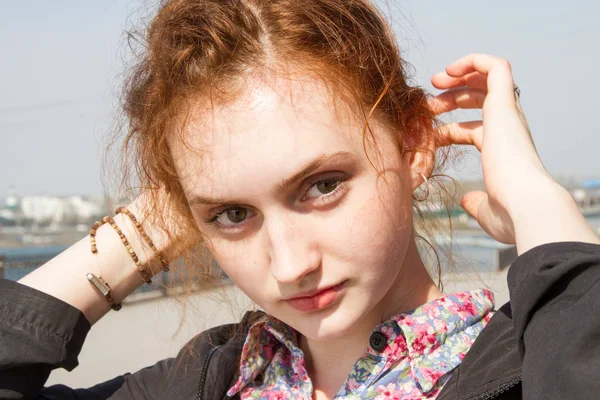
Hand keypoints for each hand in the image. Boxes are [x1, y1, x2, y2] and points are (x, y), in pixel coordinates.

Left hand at [429, 53, 552, 243]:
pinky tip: (449, 71)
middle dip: (451, 98)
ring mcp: (508, 115)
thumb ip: (475, 202)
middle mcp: (507, 129)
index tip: (425, 136)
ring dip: (459, 76)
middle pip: (479, 101)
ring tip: (434, 82)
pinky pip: (496, 67)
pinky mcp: (505, 105)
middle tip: (426, 104)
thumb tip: (466, 201)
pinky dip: (473, 61)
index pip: (473, 130)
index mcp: (501, 150)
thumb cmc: (509, 214)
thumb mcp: (485, 209)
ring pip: (487, 79)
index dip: (447, 130)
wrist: (526, 207)